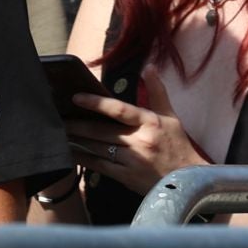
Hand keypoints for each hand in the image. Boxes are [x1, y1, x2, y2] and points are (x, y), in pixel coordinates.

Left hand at [65, 70, 207, 194]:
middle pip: (100, 130)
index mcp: (149, 123)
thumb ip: (157, 92)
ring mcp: (132, 160)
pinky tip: (69, 152)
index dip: (96, 103)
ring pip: (96, 147)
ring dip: (75, 140)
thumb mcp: (171, 118)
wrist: (191, 181)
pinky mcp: (126, 177)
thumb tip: (149, 67)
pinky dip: (82, 158)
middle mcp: (140, 140)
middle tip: (57, 117)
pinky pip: (98, 165)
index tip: (75, 97)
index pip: (119, 109)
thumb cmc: (177, 146)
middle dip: (76, 124)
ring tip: (58, 132)